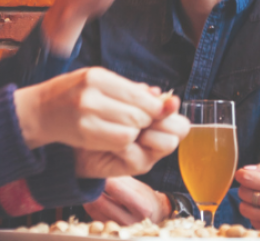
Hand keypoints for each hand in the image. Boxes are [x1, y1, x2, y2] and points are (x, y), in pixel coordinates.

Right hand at [14, 67, 173, 149]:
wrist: (39, 111)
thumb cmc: (71, 92)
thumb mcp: (97, 79)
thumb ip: (127, 87)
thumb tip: (159, 94)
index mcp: (96, 76)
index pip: (137, 95)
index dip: (153, 105)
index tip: (158, 109)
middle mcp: (90, 95)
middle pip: (137, 114)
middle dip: (147, 120)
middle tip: (145, 119)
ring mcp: (86, 117)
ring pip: (129, 131)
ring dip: (136, 131)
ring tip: (131, 126)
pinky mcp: (84, 135)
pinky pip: (118, 141)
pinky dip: (125, 140)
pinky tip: (119, 134)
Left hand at [75, 94, 189, 177]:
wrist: (78, 136)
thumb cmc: (99, 113)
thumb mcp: (117, 97)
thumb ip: (137, 95)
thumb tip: (155, 91)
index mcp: (158, 113)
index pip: (177, 109)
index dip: (168, 105)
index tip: (152, 99)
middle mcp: (160, 134)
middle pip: (181, 127)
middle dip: (163, 119)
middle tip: (140, 116)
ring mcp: (152, 152)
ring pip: (168, 142)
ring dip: (147, 132)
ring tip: (124, 128)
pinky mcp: (139, 166)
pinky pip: (139, 155)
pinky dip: (124, 145)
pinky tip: (109, 138)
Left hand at [83, 177, 171, 224]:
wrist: (153, 216)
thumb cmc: (145, 197)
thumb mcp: (138, 186)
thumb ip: (121, 179)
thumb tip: (102, 169)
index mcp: (142, 207)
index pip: (117, 190)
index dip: (104, 178)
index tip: (97, 168)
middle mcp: (131, 221)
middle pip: (102, 203)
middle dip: (92, 188)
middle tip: (86, 175)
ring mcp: (120, 228)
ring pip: (95, 211)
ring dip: (88, 196)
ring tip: (86, 184)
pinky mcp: (111, 230)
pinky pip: (94, 216)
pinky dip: (89, 204)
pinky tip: (90, 195)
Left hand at [235, 162, 259, 232]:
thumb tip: (246, 168)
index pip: (247, 178)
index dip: (242, 174)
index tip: (244, 175)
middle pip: (243, 192)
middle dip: (245, 187)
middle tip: (255, 187)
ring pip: (244, 207)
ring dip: (247, 202)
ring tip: (259, 200)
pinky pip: (251, 220)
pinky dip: (254, 215)